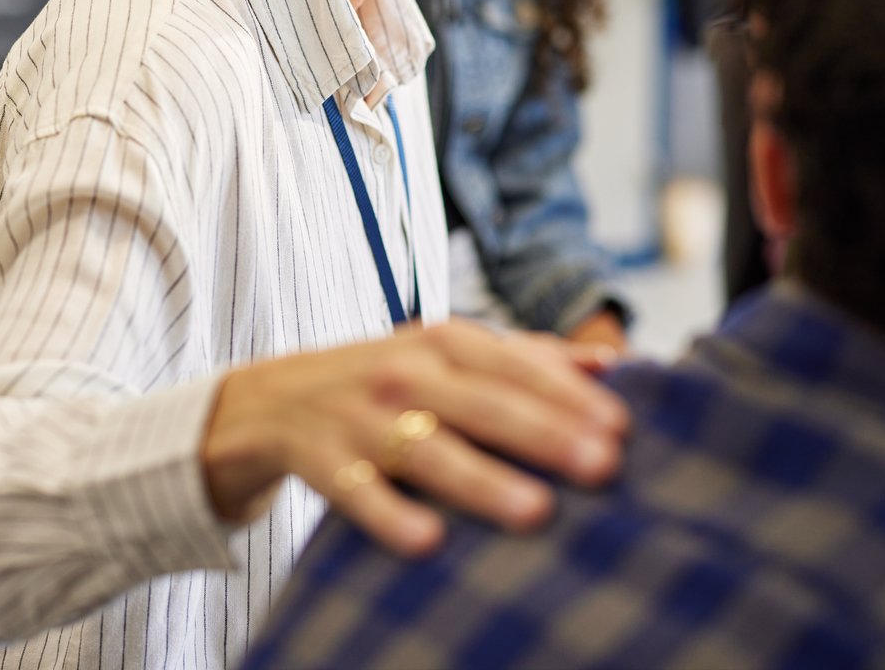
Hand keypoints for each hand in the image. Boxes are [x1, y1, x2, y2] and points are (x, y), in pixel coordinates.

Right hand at [199, 318, 627, 558]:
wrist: (262, 401)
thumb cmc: (378, 382)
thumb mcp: (441, 355)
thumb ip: (523, 356)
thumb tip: (611, 361)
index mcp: (439, 342)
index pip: (513, 363)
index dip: (567, 393)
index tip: (622, 426)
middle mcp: (401, 371)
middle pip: (481, 403)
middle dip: (544, 433)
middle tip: (603, 465)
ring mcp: (356, 414)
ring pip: (425, 448)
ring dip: (481, 479)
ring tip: (536, 511)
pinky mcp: (315, 457)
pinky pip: (355, 489)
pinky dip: (388, 513)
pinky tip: (427, 541)